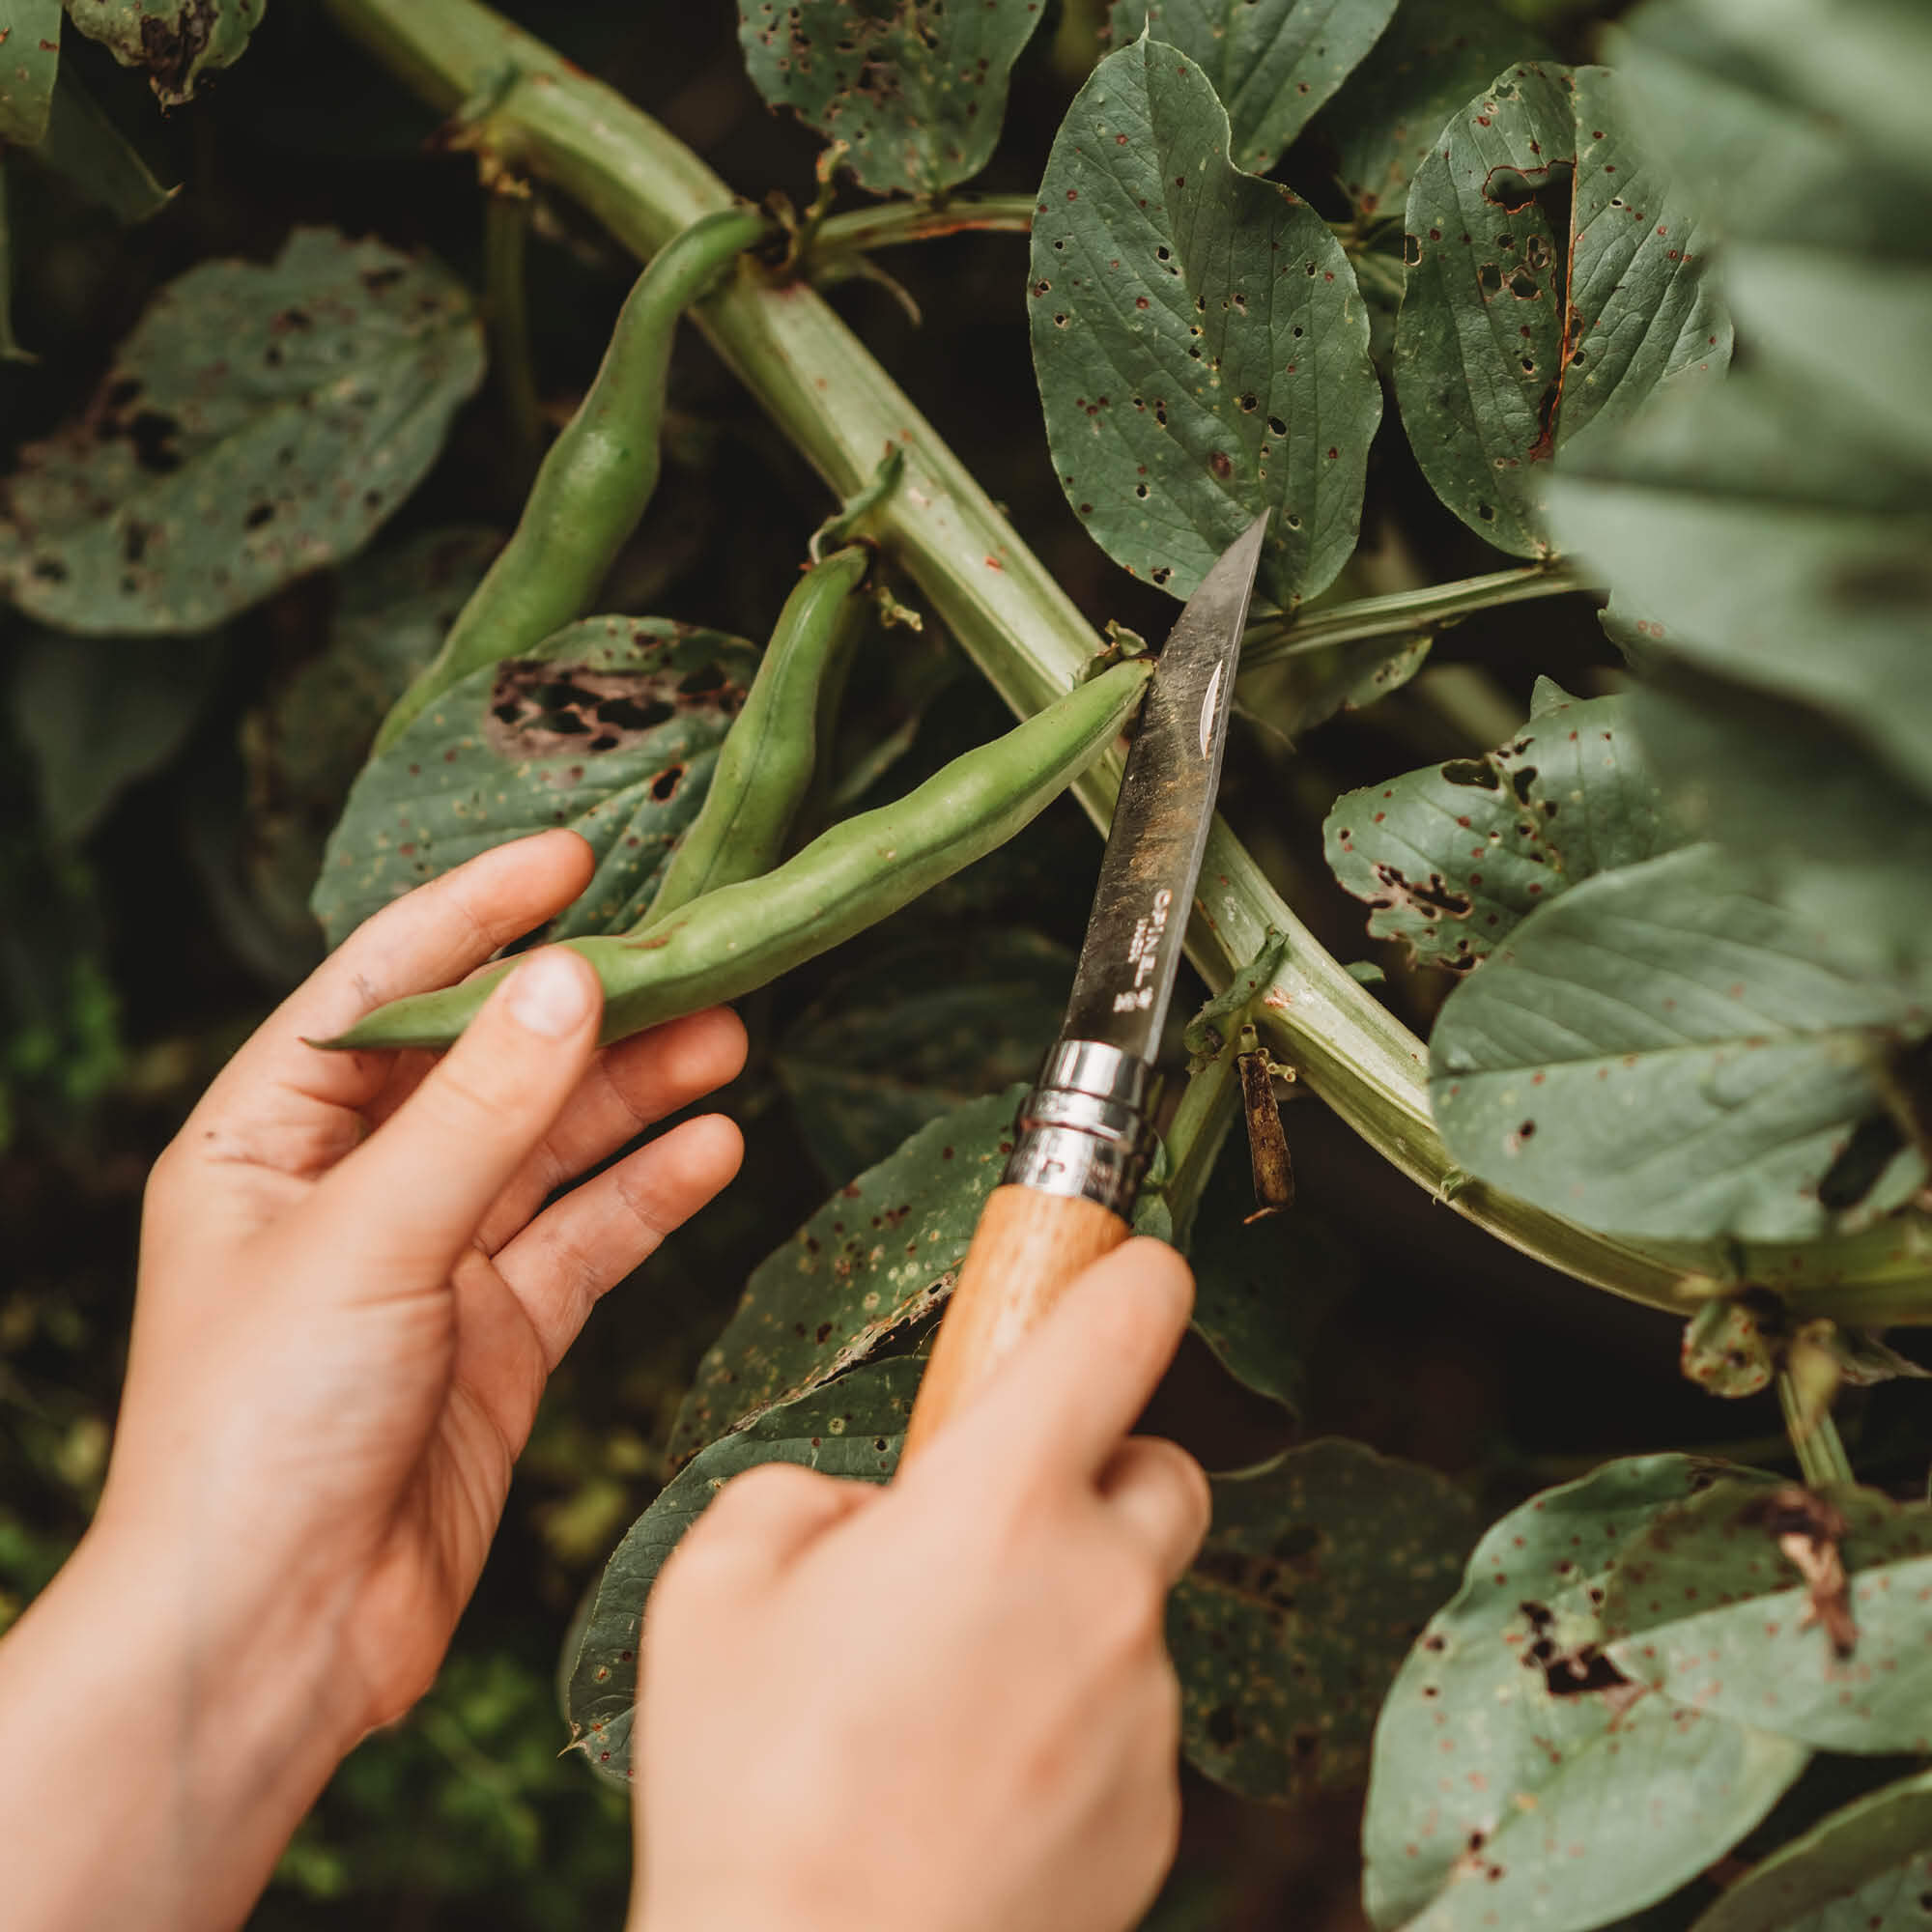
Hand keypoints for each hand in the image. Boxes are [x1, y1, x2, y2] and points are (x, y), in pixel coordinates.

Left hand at [0, 829, 744, 1930]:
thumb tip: (572, 978)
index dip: (477, 915)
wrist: (277, 1637)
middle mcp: (352, 1187)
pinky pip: (587, 1239)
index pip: (384, 987)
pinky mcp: (498, 1336)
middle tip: (698, 953)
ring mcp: (431, 1262)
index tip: (576, 859)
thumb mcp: (368, 1238)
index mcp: (267, 1138)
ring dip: (636, 1093)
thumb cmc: (258, 1429)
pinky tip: (716, 1148)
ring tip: (733, 1034)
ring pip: (551, 1148)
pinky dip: (649, 1193)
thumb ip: (481, 1110)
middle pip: (487, 1063)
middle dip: (588, 1010)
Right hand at [631, 1239, 1208, 1931]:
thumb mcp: (718, 1586)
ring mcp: (1143, 1710)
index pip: (1118, 1328)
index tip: (1129, 1265)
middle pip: (1162, 1471)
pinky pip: (1124, 1725)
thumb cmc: (751, 1790)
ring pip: (1128, 1610)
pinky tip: (966, 1790)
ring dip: (1059, 1618)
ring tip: (934, 1709)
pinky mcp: (1156, 1817)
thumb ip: (806, 1495)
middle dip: (1096, 1473)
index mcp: (997, 1502)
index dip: (1131, 1274)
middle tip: (995, 1528)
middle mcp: (1098, 1590)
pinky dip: (1066, 1727)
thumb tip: (873, 1513)